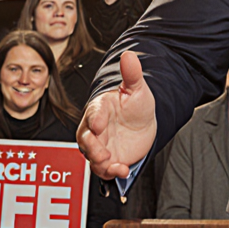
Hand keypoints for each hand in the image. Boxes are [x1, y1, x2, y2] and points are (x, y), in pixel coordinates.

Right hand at [77, 51, 155, 179]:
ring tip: (115, 165)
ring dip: (100, 163)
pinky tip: (123, 171)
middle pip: (85, 139)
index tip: (99, 124)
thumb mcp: (137, 89)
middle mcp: (95, 128)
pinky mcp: (107, 159)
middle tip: (102, 152)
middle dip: (91, 147)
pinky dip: (111, 172)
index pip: (93, 112)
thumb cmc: (136, 105)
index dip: (95, 118)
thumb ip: (132, 74)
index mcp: (100, 108)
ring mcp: (100, 145)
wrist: (143, 124)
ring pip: (92, 157)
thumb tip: (129, 55)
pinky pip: (104, 169)